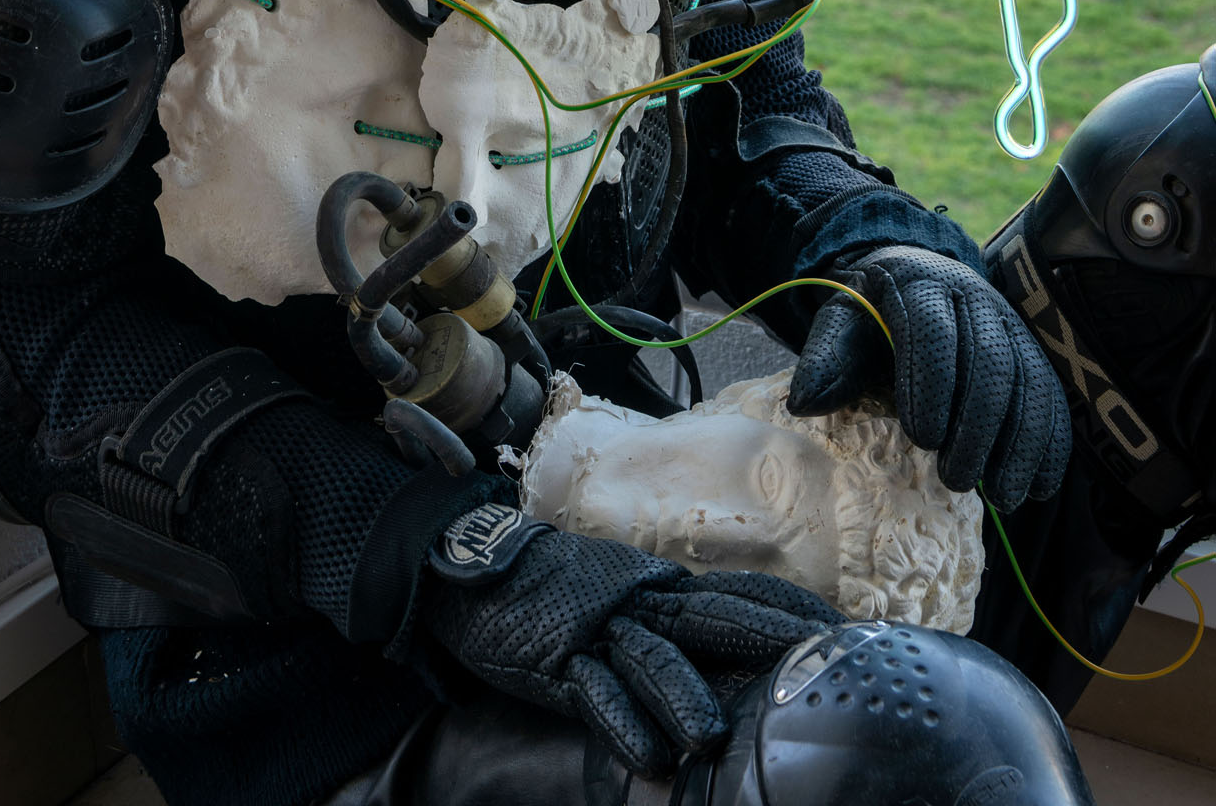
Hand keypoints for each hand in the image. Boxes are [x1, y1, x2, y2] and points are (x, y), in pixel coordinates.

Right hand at [419, 501, 841, 774]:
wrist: (477, 567)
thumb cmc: (557, 592)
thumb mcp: (622, 601)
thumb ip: (668, 627)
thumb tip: (727, 662)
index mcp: (660, 587)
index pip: (738, 593)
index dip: (789, 609)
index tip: (845, 626)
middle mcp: (641, 601)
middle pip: (713, 617)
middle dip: (767, 638)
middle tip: (822, 660)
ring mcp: (600, 627)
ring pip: (653, 659)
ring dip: (685, 697)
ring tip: (713, 737)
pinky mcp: (558, 654)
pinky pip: (593, 690)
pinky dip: (621, 722)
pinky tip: (647, 755)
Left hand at [787, 244, 1071, 510]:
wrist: (912, 281)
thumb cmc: (872, 314)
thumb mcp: (841, 324)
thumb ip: (826, 359)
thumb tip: (804, 404)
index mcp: (916, 282)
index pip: (931, 329)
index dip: (931, 383)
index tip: (923, 438)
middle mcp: (972, 296)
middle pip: (988, 360)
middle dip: (977, 425)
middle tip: (957, 479)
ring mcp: (1009, 323)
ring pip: (1028, 380)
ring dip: (1021, 443)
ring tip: (1002, 496)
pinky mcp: (1033, 351)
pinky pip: (1052, 396)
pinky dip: (1050, 443)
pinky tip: (1039, 486)